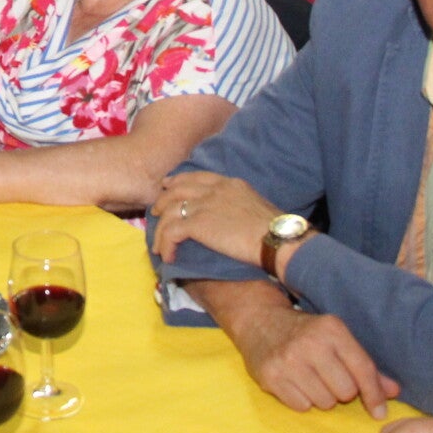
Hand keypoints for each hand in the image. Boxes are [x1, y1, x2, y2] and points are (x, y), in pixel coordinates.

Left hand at [149, 171, 280, 267]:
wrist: (277, 238)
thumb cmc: (275, 230)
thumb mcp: (255, 204)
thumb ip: (237, 203)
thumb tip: (231, 215)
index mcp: (229, 183)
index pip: (197, 176)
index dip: (179, 181)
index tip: (168, 186)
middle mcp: (213, 189)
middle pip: (176, 189)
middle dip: (162, 200)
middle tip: (155, 212)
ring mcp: (204, 204)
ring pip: (169, 210)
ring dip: (160, 229)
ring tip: (158, 244)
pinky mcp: (198, 224)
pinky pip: (171, 232)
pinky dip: (166, 244)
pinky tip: (168, 256)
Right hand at [227, 292, 399, 418]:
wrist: (258, 320)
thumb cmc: (305, 333)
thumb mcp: (335, 339)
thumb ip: (364, 366)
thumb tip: (393, 392)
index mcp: (332, 329)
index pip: (363, 369)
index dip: (374, 394)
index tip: (379, 412)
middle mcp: (310, 343)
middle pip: (345, 391)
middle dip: (341, 391)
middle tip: (329, 379)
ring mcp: (288, 360)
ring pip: (324, 402)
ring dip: (322, 397)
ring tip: (311, 380)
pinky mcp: (270, 376)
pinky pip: (301, 406)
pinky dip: (302, 400)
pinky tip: (295, 384)